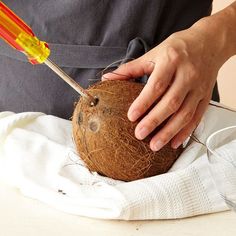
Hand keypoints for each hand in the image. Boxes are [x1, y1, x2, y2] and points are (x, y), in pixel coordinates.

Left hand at [102, 18, 229, 151]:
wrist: (209, 42)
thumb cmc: (177, 48)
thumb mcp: (153, 54)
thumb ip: (130, 68)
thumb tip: (107, 78)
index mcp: (171, 61)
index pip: (157, 85)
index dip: (144, 102)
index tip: (131, 116)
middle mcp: (187, 74)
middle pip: (171, 102)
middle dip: (154, 121)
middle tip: (140, 135)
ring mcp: (198, 87)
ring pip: (185, 113)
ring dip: (170, 132)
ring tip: (155, 145)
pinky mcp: (206, 96)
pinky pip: (197, 117)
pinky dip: (186, 132)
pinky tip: (175, 142)